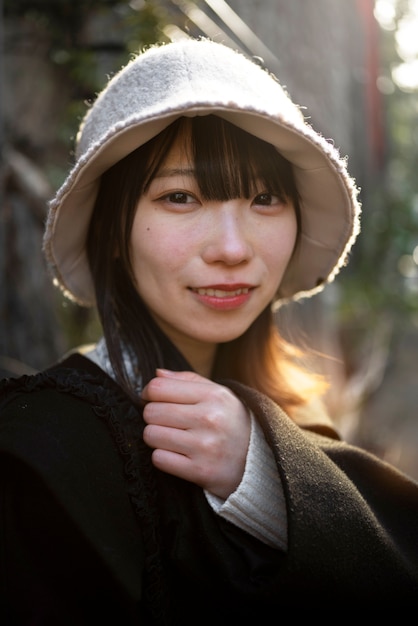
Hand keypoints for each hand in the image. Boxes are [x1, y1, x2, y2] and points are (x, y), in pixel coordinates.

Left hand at [141, 369, 250, 499]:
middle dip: (154, 417)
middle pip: (151, 412)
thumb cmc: (231, 422)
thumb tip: (156, 375)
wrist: (259, 461)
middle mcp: (210, 418)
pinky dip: (163, 458)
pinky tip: (178, 455)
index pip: (158, 388)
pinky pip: (158, 459)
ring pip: (151, 435)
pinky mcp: (200, 471)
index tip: (154, 400)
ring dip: (157, 438)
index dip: (149, 394)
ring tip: (173, 439)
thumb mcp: (218, 395)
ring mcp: (205, 446)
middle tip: (168, 422)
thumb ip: (187, 380)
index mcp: (213, 395)